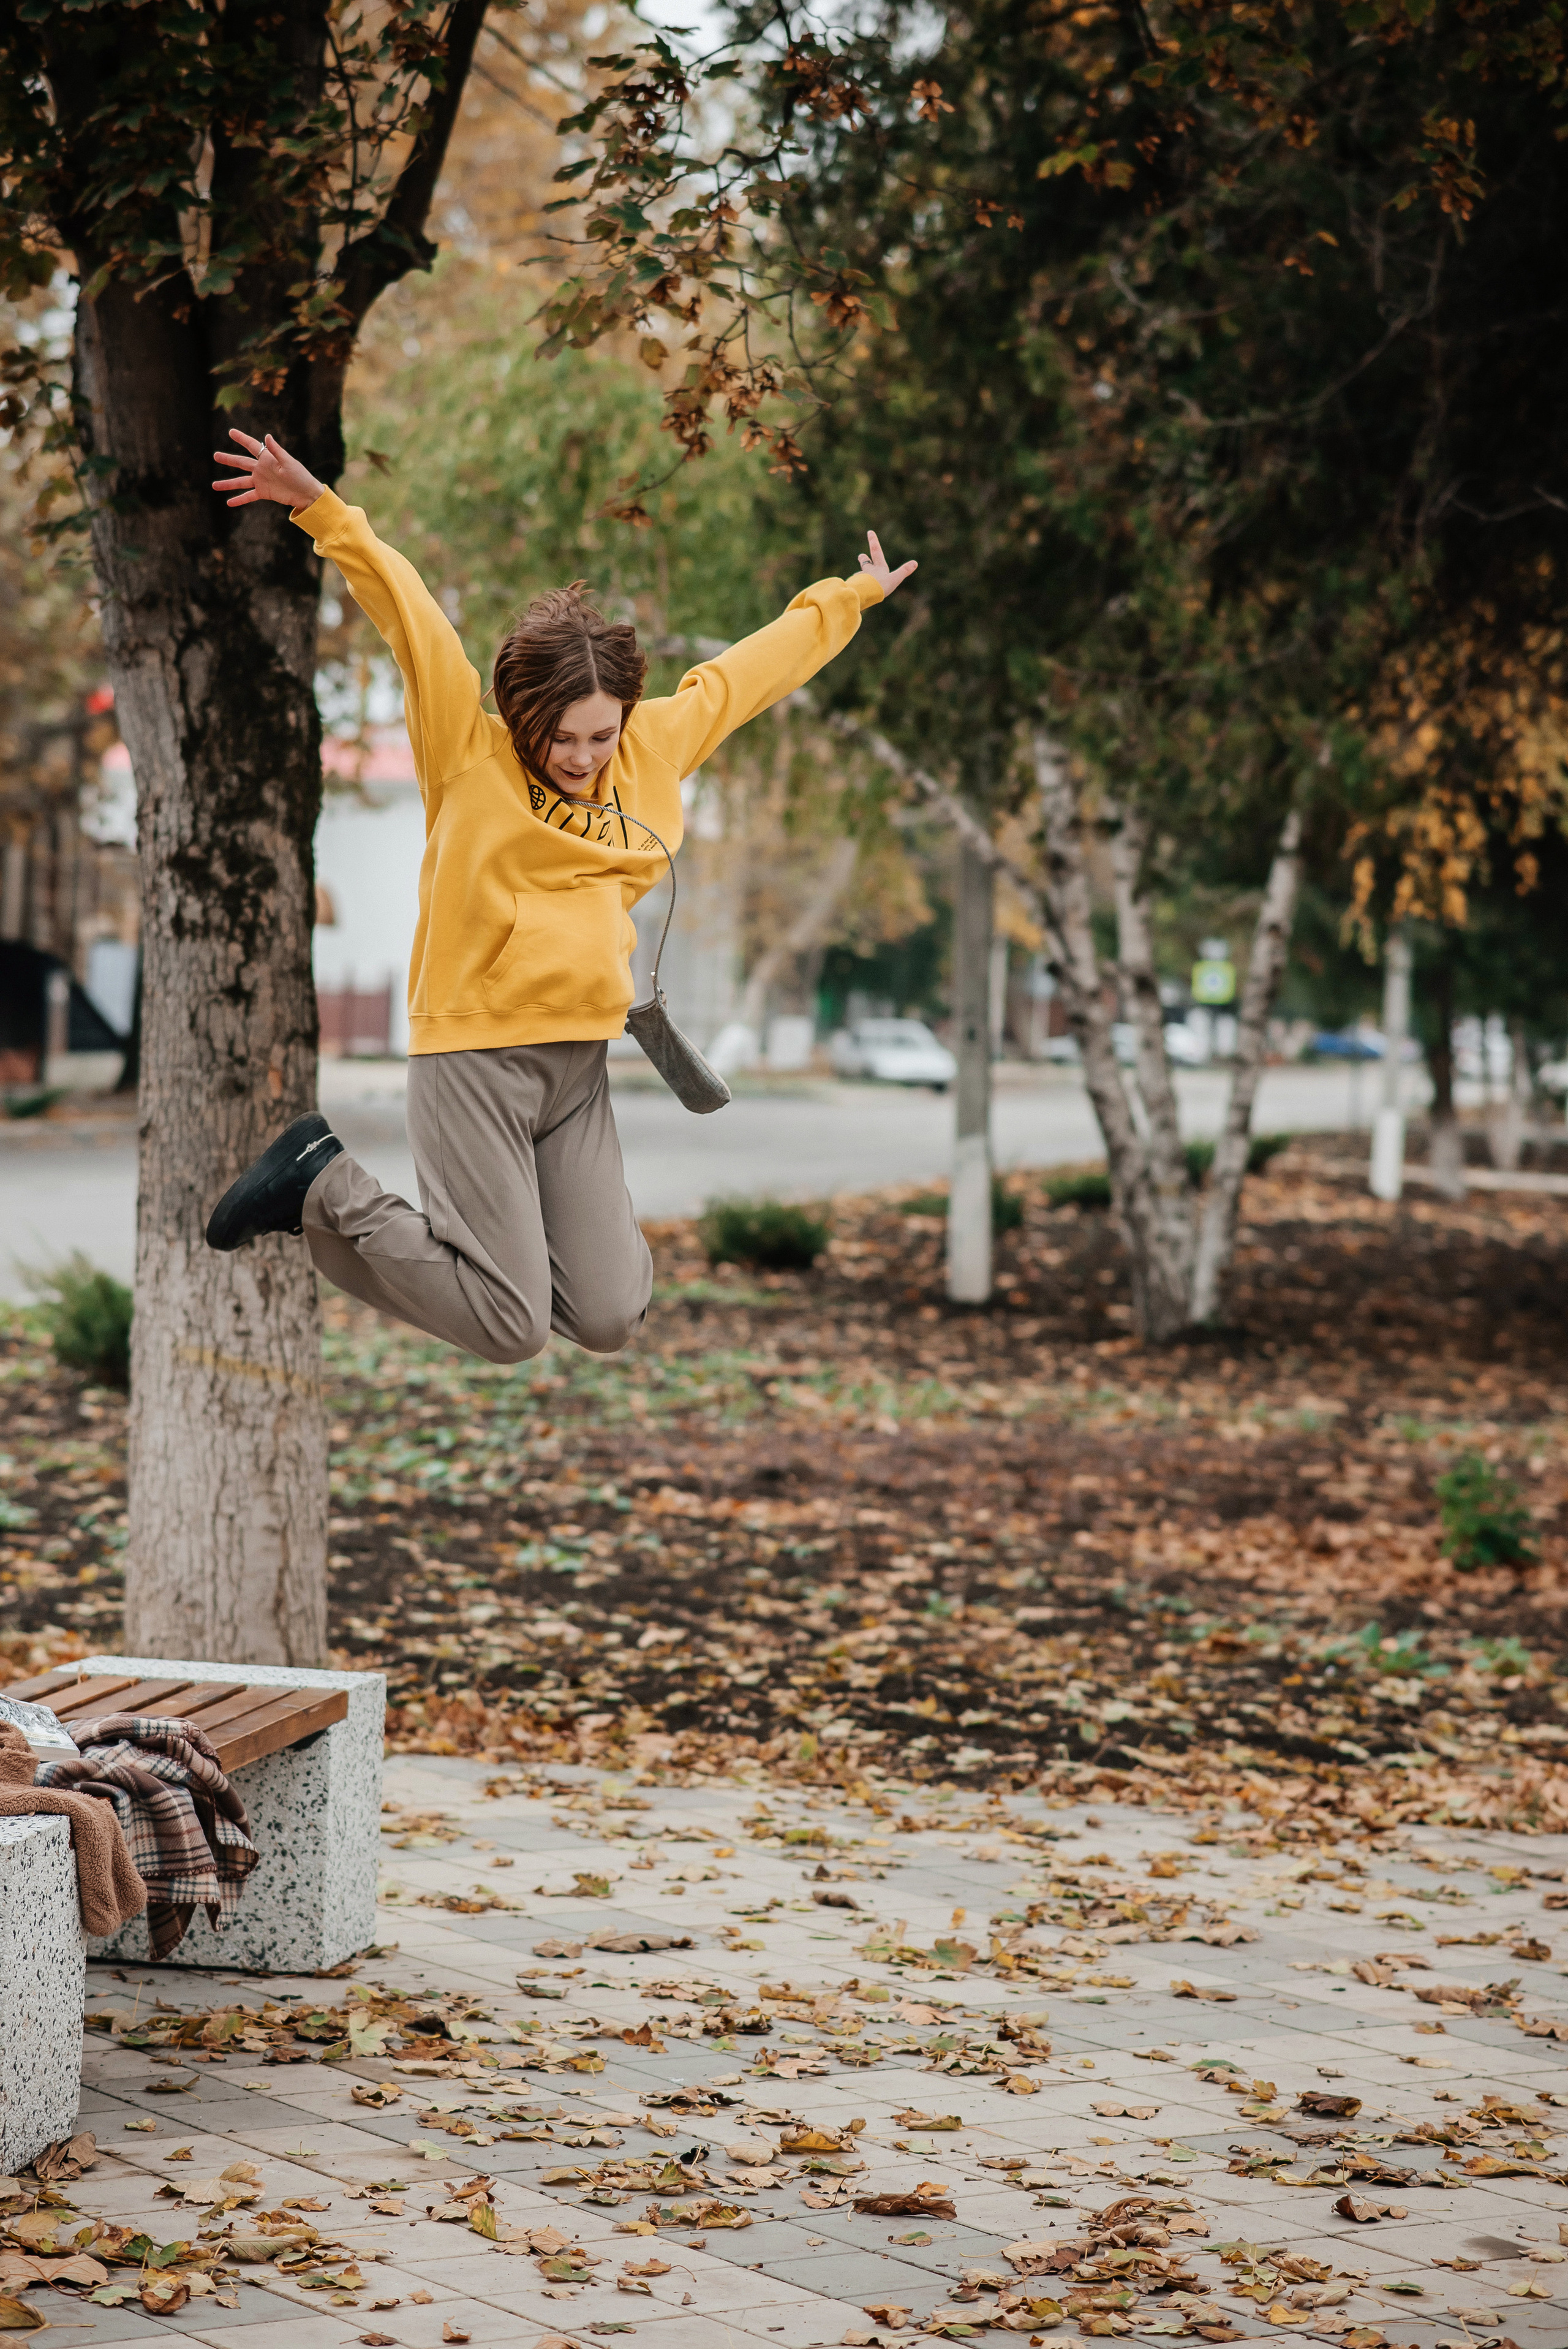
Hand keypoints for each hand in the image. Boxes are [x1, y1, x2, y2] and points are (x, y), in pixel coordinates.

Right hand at [211, 429, 325, 509]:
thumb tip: (267, 436)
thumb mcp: (289, 462)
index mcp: (267, 458)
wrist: (307, 494)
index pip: (251, 445)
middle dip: (228, 459)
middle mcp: (261, 468)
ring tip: (214, 485)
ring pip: (240, 481)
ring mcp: (261, 481)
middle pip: (241, 462)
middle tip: (215, 456)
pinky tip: (228, 502)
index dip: (241, 438)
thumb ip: (277, 450)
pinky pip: (248, 496)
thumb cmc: (300, 476)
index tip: (231, 432)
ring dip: (227, 483)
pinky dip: (239, 500)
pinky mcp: (263, 493)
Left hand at [857, 530, 916, 597]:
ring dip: (860, 576)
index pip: (876, 551)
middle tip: (860, 555)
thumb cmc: (880, 586)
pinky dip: (857, 587)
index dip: (874, 541)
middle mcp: (868, 571)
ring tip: (859, 578)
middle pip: (865, 563)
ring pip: (860, 576)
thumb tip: (915, 563)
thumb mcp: (895, 579)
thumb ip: (903, 571)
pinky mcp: (855, 588)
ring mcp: (861, 579)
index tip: (870, 531)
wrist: (865, 594)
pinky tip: (857, 592)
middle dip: (863, 559)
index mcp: (878, 567)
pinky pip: (856, 587)